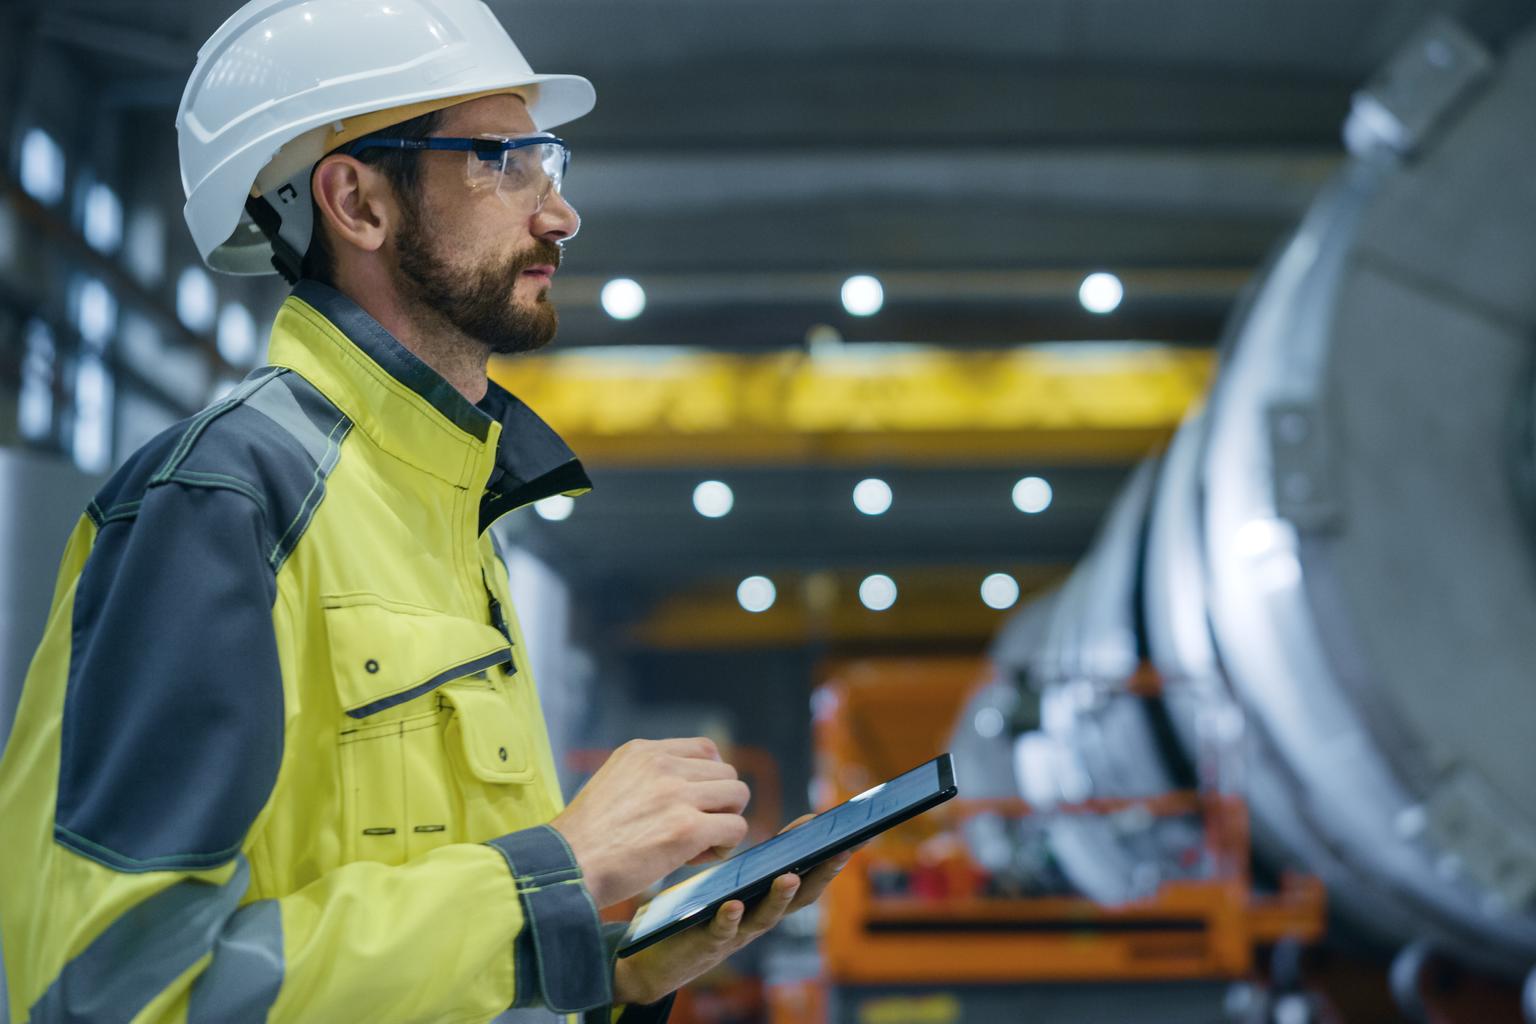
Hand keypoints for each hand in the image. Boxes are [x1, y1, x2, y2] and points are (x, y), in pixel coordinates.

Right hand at [552, 738, 749, 907]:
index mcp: (643, 751)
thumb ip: (650, 778)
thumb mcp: (614, 783)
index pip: (705, 748)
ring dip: (725, 821)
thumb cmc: (586, 839)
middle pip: (727, 772)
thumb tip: (695, 793)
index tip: (692, 805)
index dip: (708, 780)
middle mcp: (663, 765)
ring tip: (698, 844)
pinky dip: (725, 845)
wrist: (564, 867)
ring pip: (737, 795)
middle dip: (718, 803)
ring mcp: (676, 794)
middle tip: (694, 830)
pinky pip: (735, 828)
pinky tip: (697, 858)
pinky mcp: (687, 828)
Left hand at [612, 815, 852, 1006]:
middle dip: (823, 875)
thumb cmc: (695, 908)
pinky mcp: (706, 944)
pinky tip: (733, 904)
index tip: (847, 831)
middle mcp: (758, 916)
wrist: (655, 953)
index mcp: (764, 897)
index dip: (825, 854)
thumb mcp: (724, 878)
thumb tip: (745, 803)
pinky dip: (730, 919)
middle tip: (842, 852)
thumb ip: (742, 855)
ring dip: (779, 898)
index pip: (803, 872)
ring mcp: (735, 932)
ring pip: (765, 917)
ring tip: (789, 877)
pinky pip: (721, 932)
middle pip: (800, 897)